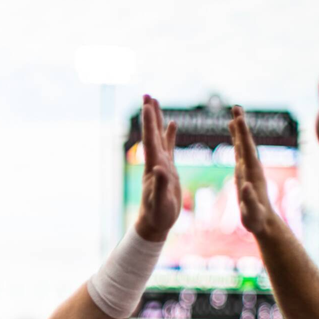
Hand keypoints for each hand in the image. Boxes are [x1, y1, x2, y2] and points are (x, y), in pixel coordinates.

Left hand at [135, 95, 180, 241]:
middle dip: (150, 114)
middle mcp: (155, 162)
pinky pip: (169, 147)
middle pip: (152, 134)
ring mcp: (161, 164)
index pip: (150, 141)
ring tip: (154, 101)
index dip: (149, 123)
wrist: (155, 224)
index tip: (146, 105)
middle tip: (147, 95)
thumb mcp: (160, 202)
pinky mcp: (168, 169)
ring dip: (157, 119)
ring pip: (158, 137)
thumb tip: (159, 169)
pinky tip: (171, 123)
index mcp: (153, 168)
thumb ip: (160, 185)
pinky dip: (169, 134)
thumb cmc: (157, 216)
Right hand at [228, 106, 281, 237]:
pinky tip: (235, 137)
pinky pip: (240, 154)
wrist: (263, 222)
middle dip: (241, 125)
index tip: (238, 118)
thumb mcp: (251, 212)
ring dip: (238, 131)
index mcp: (252, 173)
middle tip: (236, 107)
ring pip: (242, 146)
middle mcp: (251, 168)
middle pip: (245, 143)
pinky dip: (237, 142)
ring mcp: (248, 170)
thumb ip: (249, 200)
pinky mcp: (244, 174)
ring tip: (234, 116)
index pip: (246, 149)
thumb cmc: (256, 219)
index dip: (242, 133)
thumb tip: (245, 187)